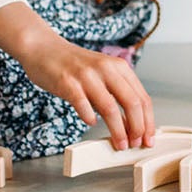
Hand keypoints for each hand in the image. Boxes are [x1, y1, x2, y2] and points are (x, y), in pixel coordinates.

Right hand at [20, 37, 155, 150]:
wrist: (43, 47)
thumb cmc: (73, 65)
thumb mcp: (102, 74)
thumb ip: (116, 94)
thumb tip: (131, 124)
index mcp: (118, 67)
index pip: (142, 97)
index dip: (148, 122)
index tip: (148, 138)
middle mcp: (105, 68)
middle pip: (131, 103)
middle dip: (137, 128)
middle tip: (135, 144)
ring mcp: (86, 75)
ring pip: (110, 107)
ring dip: (118, 130)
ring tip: (119, 144)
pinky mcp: (67, 82)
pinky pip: (83, 105)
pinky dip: (89, 118)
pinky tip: (91, 122)